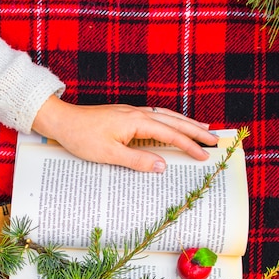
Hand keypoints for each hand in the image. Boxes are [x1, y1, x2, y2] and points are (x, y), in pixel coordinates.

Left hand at [32, 96, 217, 172]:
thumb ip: (137, 160)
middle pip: (174, 121)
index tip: (205, 155)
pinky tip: (173, 124)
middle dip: (196, 130)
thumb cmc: (82, 138)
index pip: (170, 134)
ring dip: (186, 122)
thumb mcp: (109, 154)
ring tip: (203, 128)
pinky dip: (170, 120)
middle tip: (215, 139)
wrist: (63, 121)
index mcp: (136, 122)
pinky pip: (156, 116)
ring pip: (166, 116)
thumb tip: (162, 166)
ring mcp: (132, 113)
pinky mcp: (126, 115)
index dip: (189, 145)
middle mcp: (138, 113)